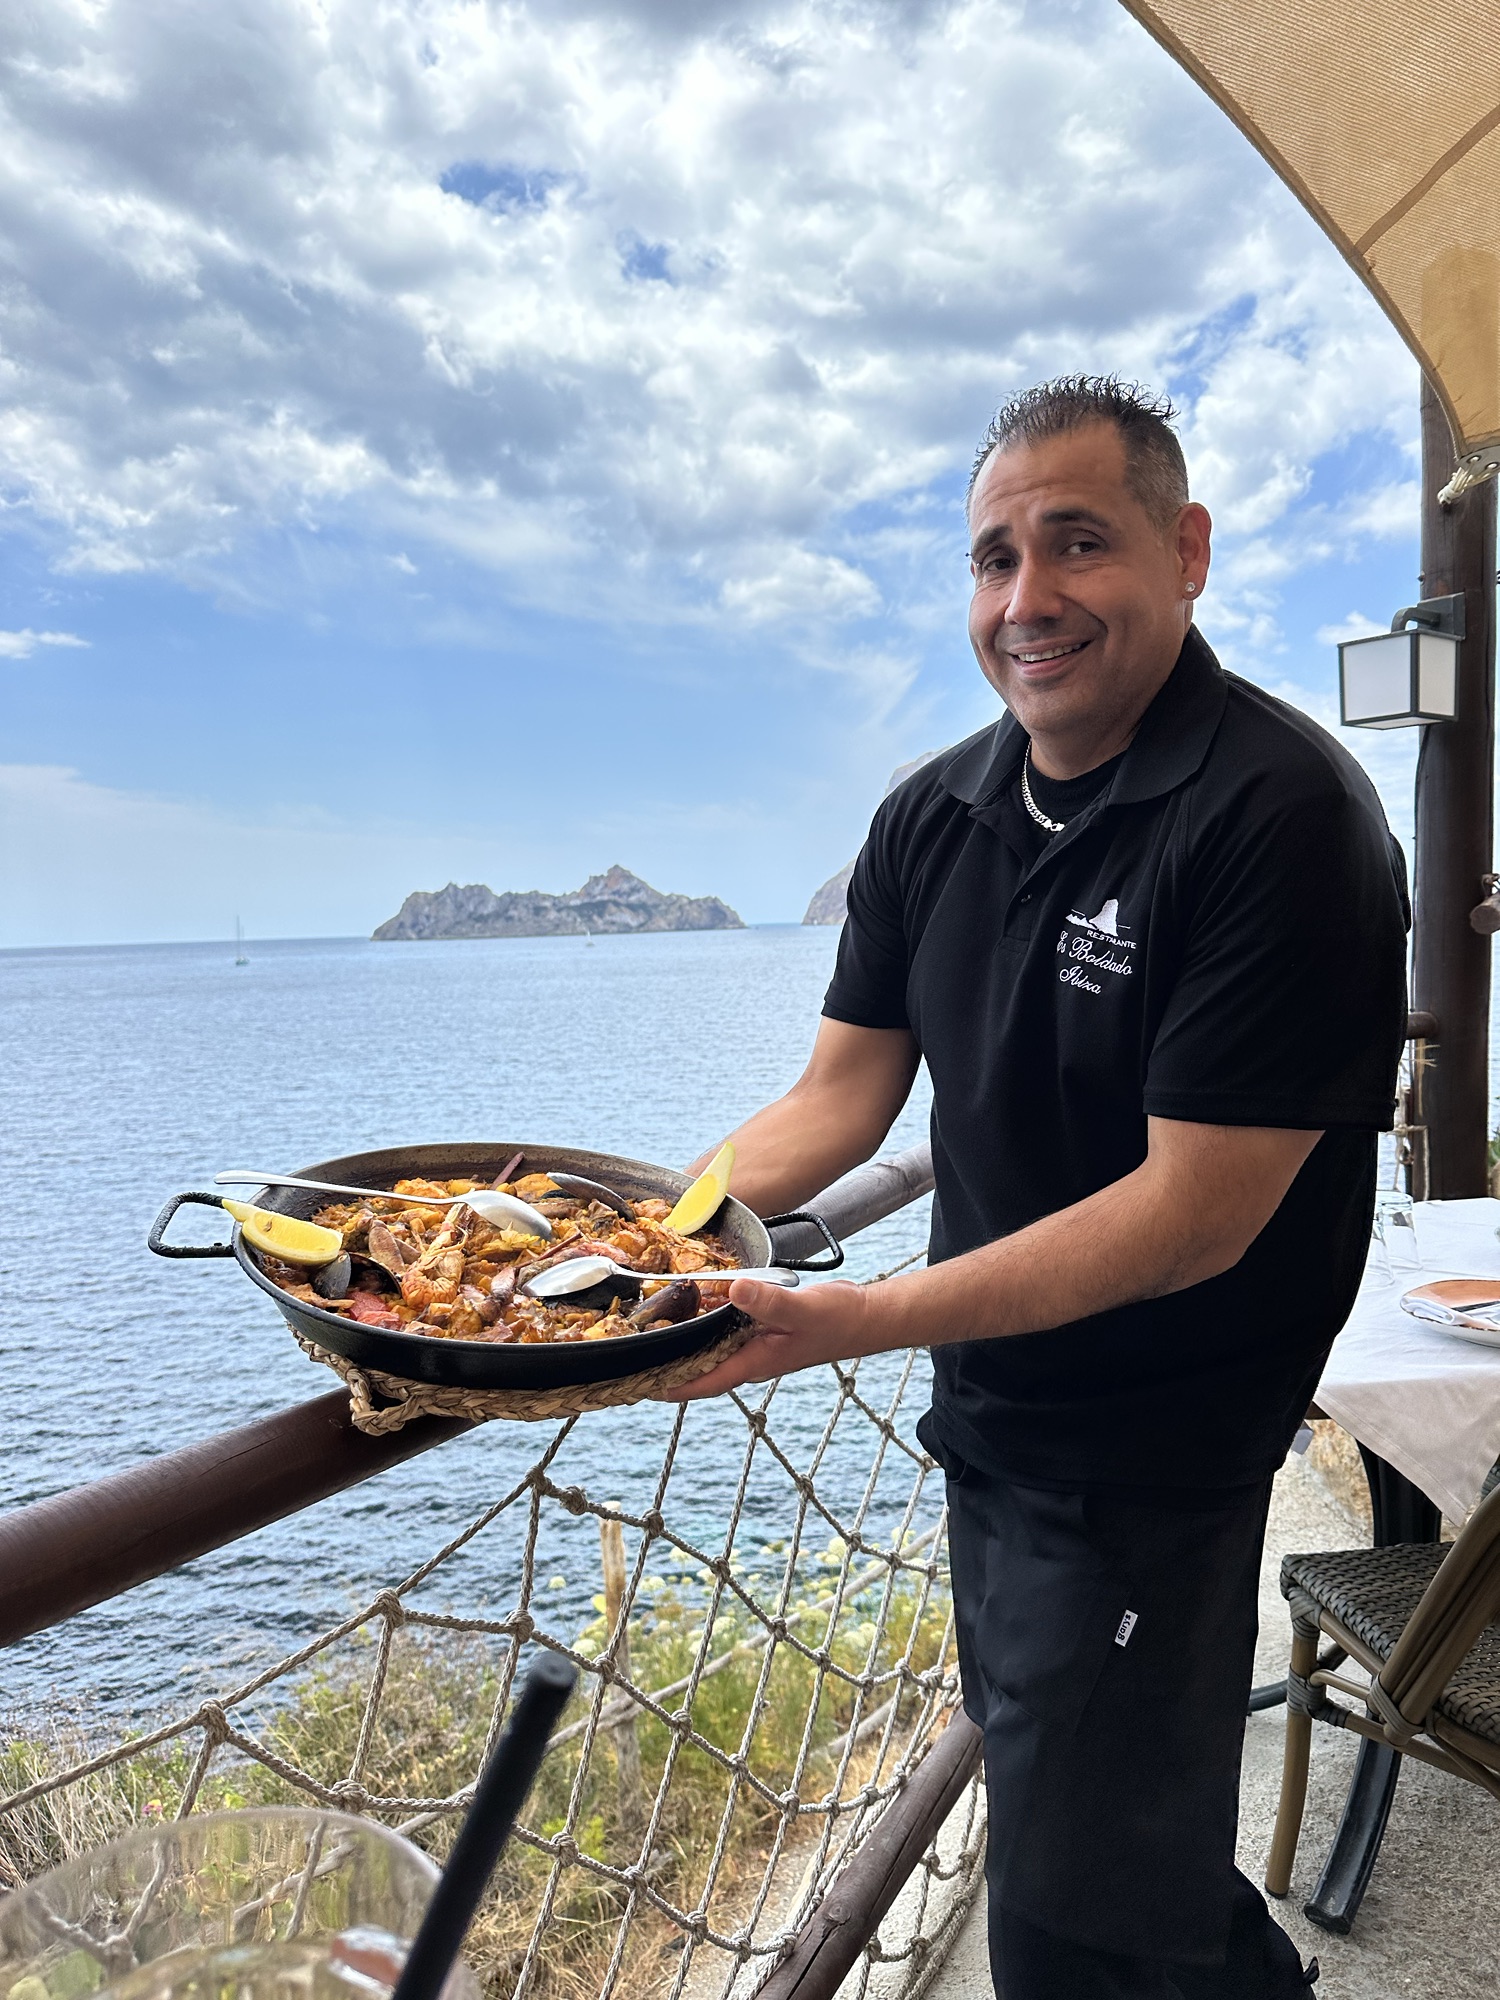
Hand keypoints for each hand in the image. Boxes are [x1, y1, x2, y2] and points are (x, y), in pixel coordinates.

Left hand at [662, 1277, 882, 1399]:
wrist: (862, 1318)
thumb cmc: (836, 1320)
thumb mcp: (801, 1308)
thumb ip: (768, 1301)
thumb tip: (735, 1288)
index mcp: (754, 1362)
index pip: (705, 1383)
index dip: (672, 1386)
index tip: (641, 1385)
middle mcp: (750, 1357)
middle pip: (702, 1368)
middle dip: (671, 1365)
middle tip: (637, 1353)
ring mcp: (756, 1344)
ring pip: (713, 1349)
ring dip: (688, 1342)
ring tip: (655, 1328)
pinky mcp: (762, 1328)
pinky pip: (727, 1330)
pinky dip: (709, 1320)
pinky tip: (697, 1303)